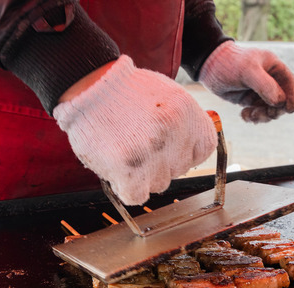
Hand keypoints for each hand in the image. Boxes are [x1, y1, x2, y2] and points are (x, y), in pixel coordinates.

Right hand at [53, 56, 216, 205]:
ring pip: (159, 183)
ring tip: (125, 151)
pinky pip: (137, 196)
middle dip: (161, 161)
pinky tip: (119, 169)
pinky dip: (128, 187)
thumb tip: (191, 146)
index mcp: (188, 114)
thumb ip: (185, 121)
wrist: (90, 86)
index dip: (185, 151)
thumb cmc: (125, 91)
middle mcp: (175, 136)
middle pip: (179, 168)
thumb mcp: (168, 94)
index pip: (204, 149)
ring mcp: (152, 155)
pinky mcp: (129, 171)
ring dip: (143, 174)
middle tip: (139, 144)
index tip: (172, 148)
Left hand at [199, 41, 293, 122]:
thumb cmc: (230, 63)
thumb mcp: (248, 71)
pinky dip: (252, 117)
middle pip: (281, 100)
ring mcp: (259, 91)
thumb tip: (280, 102)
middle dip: (274, 110)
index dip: (291, 97)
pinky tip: (243, 115)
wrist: (208, 67)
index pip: (289, 83)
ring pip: (269, 109)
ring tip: (250, 115)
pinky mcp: (248, 100)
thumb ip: (265, 85)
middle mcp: (268, 79)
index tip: (289, 110)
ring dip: (262, 116)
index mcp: (273, 67)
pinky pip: (257, 112)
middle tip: (264, 115)